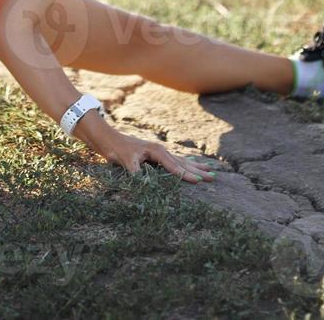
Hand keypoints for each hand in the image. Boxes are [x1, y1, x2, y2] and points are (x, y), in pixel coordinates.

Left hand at [99, 128, 220, 182]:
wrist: (110, 139)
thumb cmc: (117, 149)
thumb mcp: (126, 161)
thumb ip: (137, 172)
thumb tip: (145, 184)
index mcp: (157, 151)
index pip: (174, 166)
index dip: (186, 175)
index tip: (198, 181)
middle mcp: (161, 151)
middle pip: (183, 163)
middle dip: (198, 171)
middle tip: (213, 177)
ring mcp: (160, 153)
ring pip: (182, 162)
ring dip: (196, 167)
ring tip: (211, 171)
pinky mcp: (157, 156)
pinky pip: (176, 161)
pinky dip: (186, 164)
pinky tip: (192, 165)